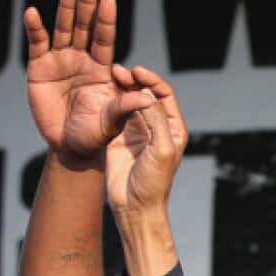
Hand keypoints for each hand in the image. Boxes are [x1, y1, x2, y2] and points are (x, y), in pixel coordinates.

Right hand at [24, 0, 152, 161]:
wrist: (71, 147)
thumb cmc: (96, 135)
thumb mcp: (114, 121)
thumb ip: (127, 107)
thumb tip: (148, 97)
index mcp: (102, 70)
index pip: (104, 38)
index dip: (106, 20)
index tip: (110, 0)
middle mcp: (82, 60)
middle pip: (84, 27)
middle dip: (86, 6)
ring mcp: (61, 62)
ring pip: (63, 30)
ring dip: (65, 10)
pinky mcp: (40, 69)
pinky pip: (38, 44)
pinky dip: (35, 29)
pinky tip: (34, 14)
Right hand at [105, 66, 187, 216]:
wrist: (134, 205)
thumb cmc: (154, 182)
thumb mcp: (161, 150)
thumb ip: (155, 120)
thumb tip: (146, 94)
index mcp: (173, 127)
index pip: (165, 95)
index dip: (152, 81)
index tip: (138, 72)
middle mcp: (157, 125)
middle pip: (146, 94)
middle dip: (134, 80)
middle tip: (119, 70)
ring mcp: (137, 129)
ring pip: (130, 100)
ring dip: (121, 86)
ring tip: (110, 75)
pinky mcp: (119, 136)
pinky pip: (116, 112)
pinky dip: (111, 99)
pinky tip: (102, 89)